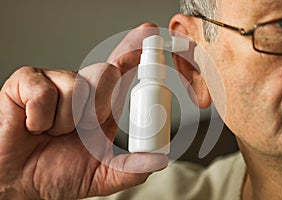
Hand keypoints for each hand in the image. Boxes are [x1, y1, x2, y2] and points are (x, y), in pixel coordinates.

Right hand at [0, 23, 167, 199]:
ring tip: (53, 132)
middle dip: (100, 108)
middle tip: (82, 129)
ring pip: (78, 86)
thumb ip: (131, 169)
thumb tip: (159, 160)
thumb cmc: (56, 172)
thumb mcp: (101, 176)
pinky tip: (34, 126)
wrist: (17, 180)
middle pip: (108, 73)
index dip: (134, 49)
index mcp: (102, 104)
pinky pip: (44, 93)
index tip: (148, 32)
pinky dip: (41, 120)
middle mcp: (82, 87)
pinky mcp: (27, 81)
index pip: (122, 68)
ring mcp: (55, 81)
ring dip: (67, 121)